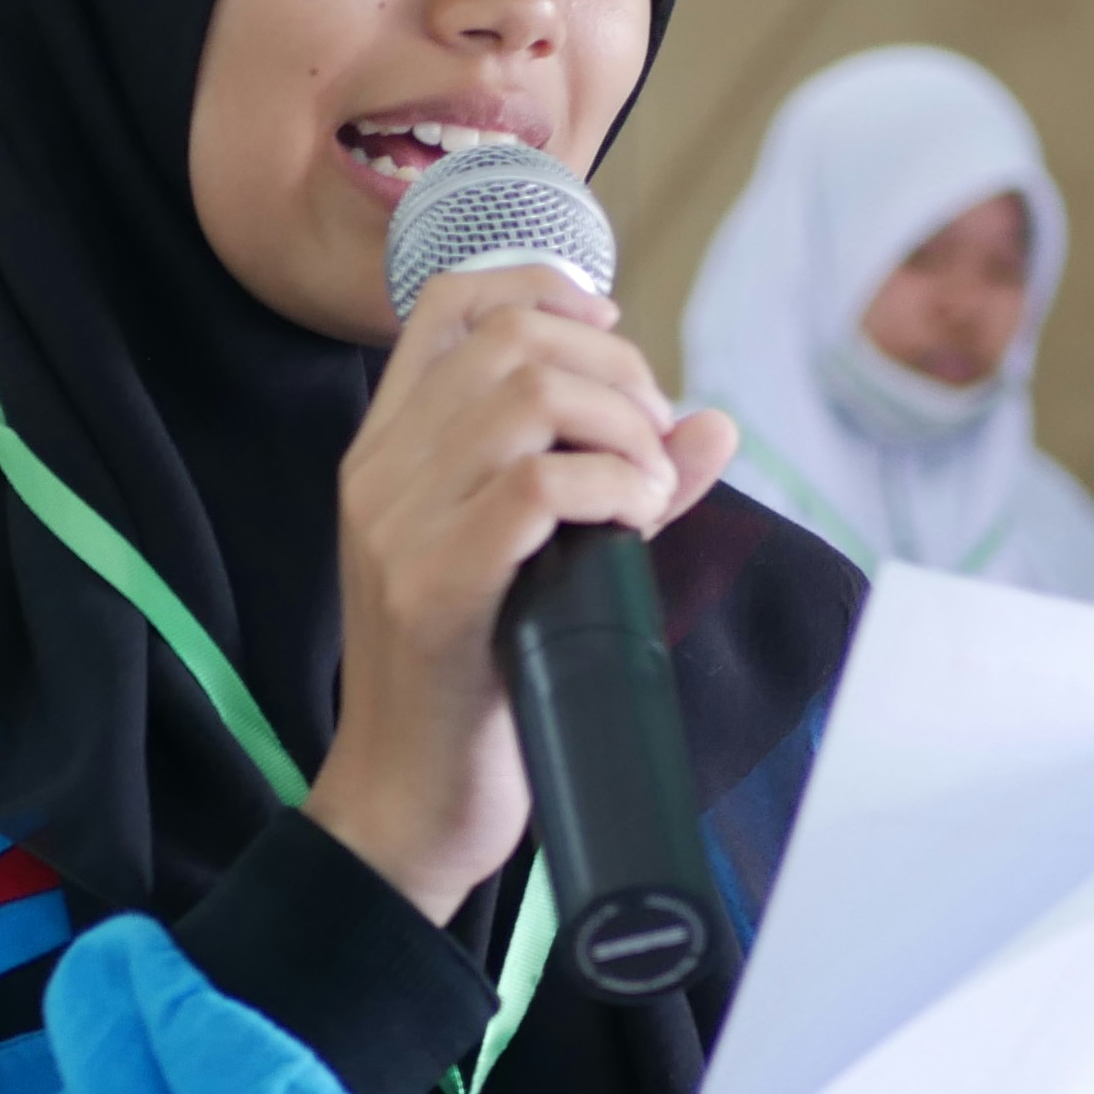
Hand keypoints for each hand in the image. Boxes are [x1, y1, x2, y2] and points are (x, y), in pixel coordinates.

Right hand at [305, 263, 735, 920]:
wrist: (407, 805)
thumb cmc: (475, 685)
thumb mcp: (532, 563)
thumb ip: (613, 484)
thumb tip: (713, 424)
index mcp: (387, 453)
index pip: (445, 302)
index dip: (543, 288)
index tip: (614, 332)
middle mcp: (379, 473)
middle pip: (509, 338)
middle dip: (614, 369)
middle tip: (652, 443)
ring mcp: (398, 528)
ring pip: (527, 395)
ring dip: (621, 426)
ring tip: (648, 489)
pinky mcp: (434, 589)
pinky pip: (535, 485)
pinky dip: (612, 486)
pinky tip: (637, 520)